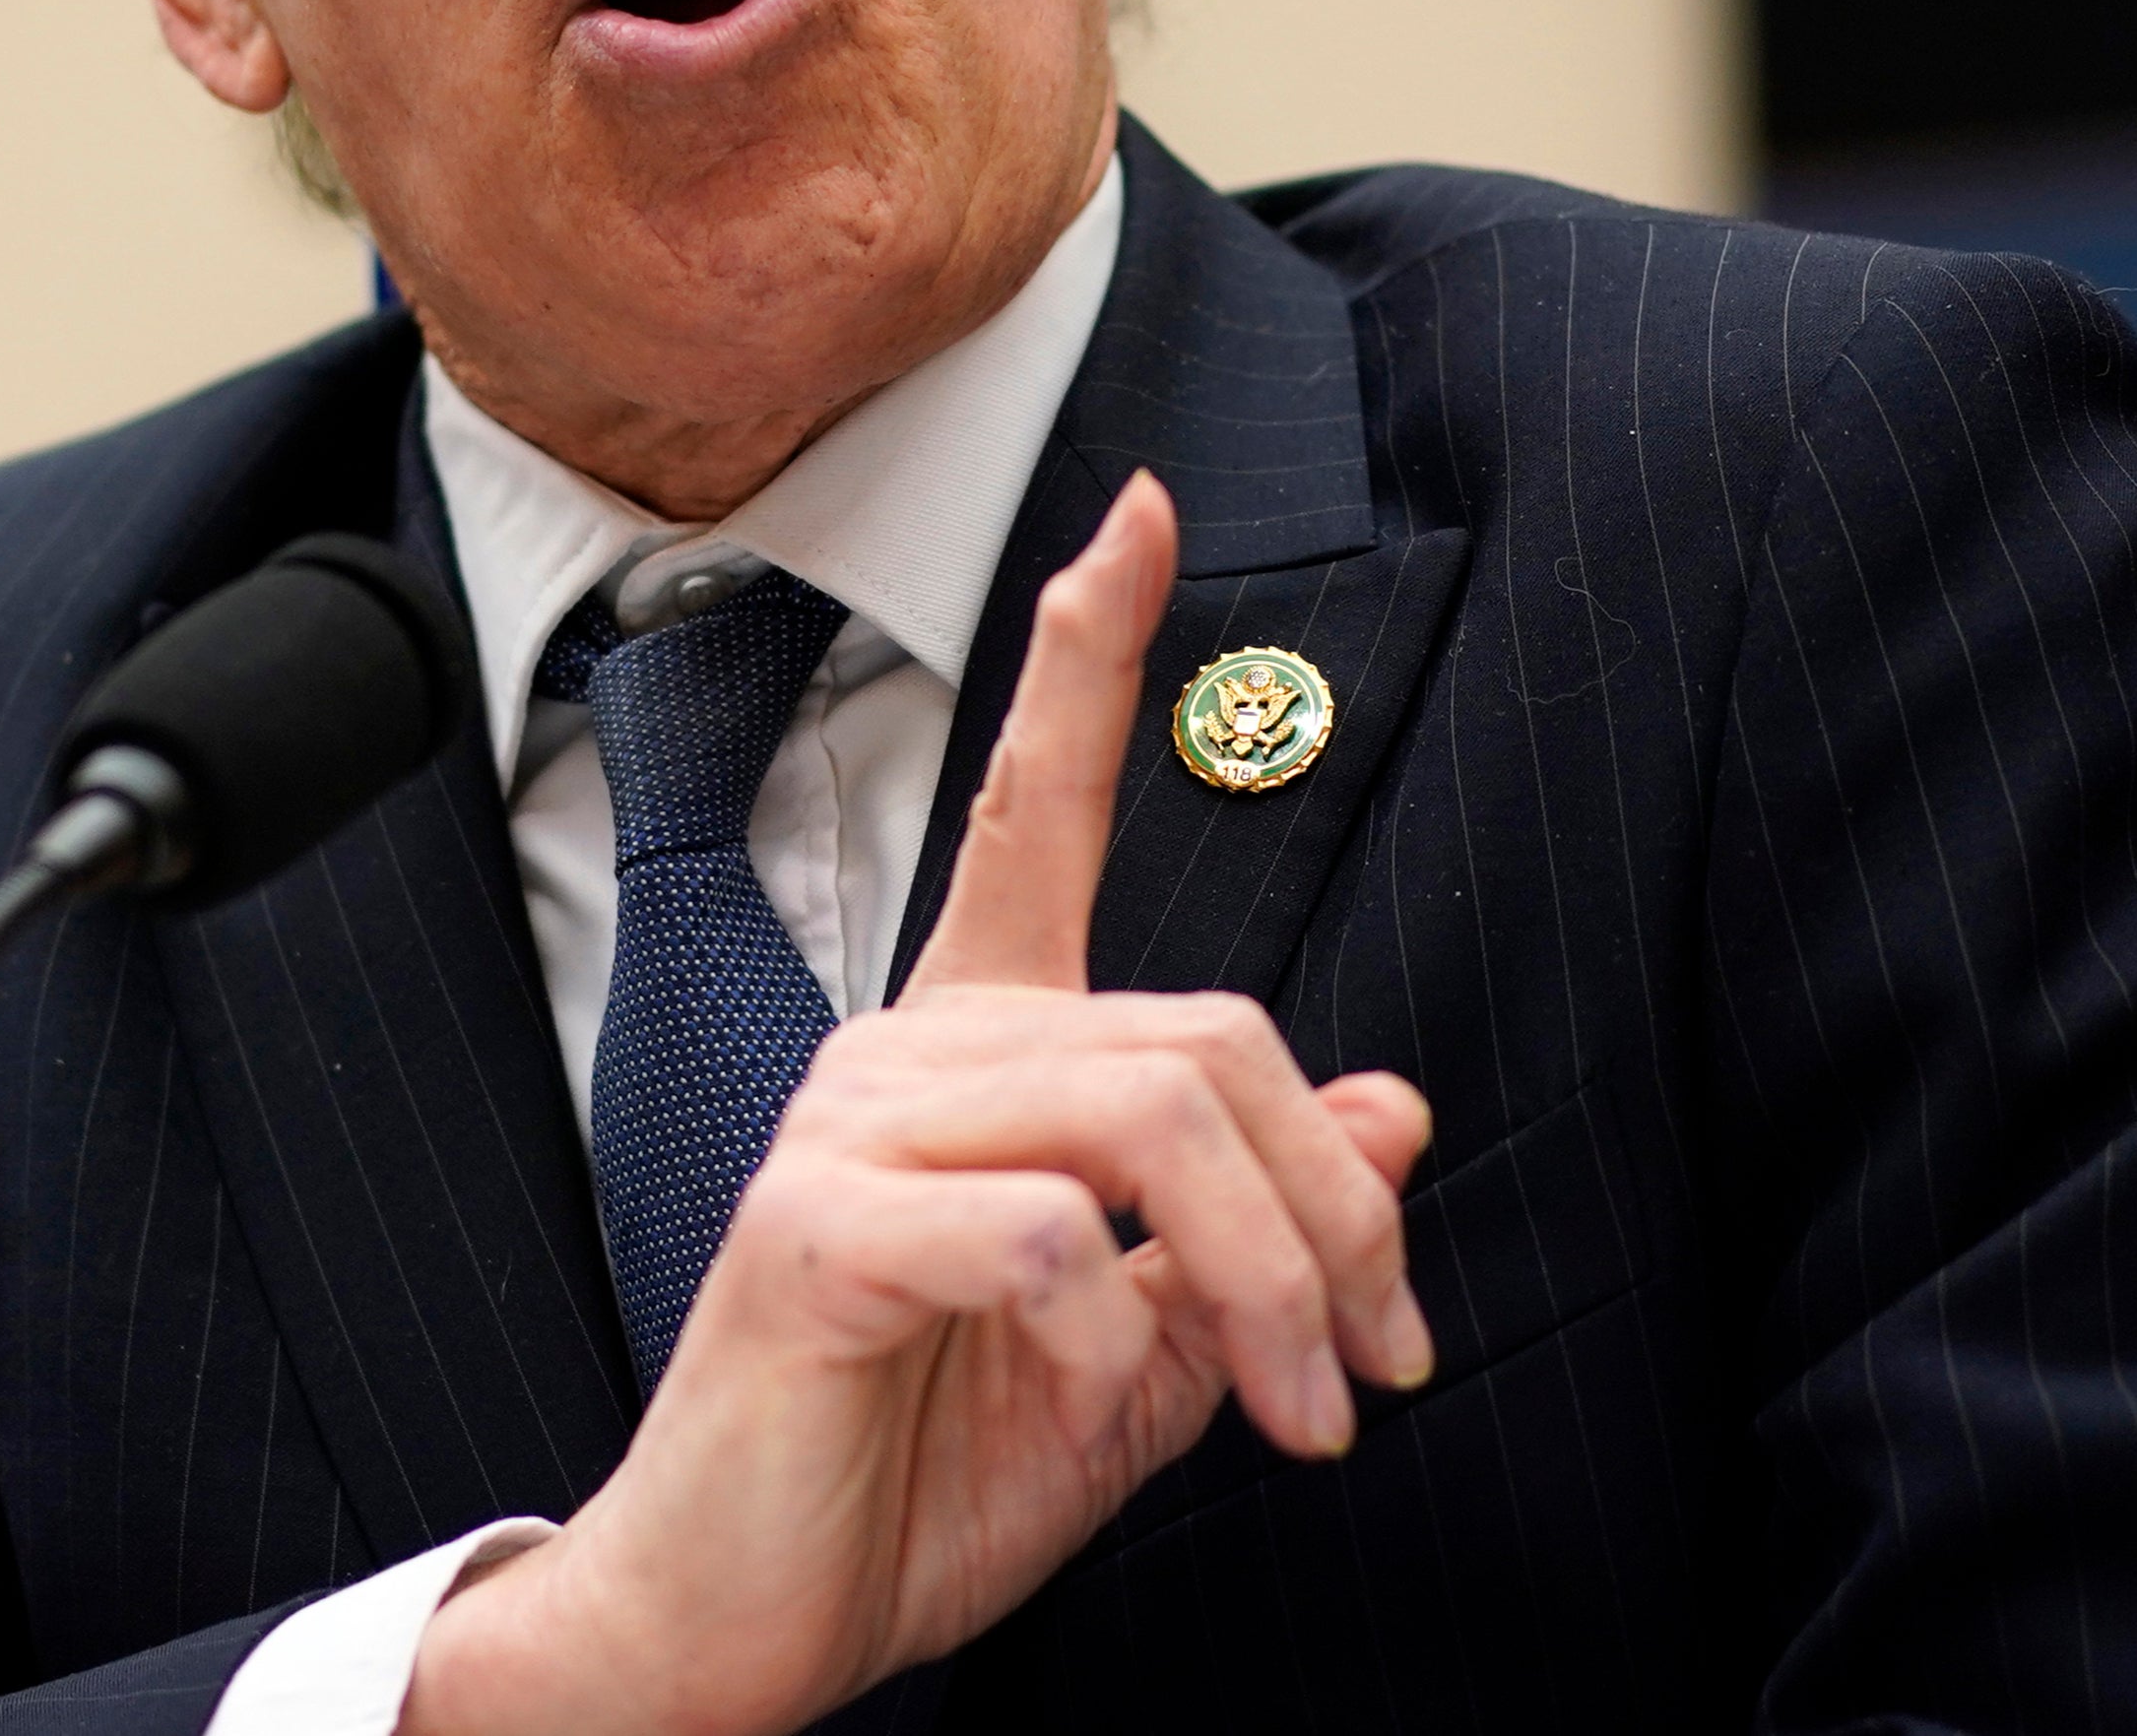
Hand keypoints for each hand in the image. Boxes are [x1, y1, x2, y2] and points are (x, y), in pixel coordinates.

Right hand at [403, 471, 1435, 1735]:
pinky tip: (1100, 1394)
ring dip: (1272, 1283)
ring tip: (1303, 1414)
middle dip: (1336, 1215)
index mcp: (977, 1058)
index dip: (1092, 658)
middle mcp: (905, 1054)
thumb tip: (1390, 1112)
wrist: (745, 1623)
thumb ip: (1248, 1228)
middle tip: (1377, 1368)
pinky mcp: (807, 1234)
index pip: (1034, 812)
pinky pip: (1034, 1230)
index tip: (1141, 514)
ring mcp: (845, 1133)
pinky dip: (1118, 1327)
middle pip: (1203, 1036)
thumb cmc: (918, 1471)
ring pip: (1148, 1116)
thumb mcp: (1141, 1353)